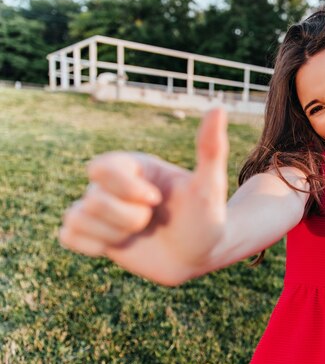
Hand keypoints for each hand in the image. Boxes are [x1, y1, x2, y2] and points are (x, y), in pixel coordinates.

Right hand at [59, 108, 229, 284]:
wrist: (200, 255)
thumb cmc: (206, 218)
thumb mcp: (210, 186)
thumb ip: (211, 148)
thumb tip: (218, 108)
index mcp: (134, 167)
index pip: (102, 167)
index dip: (125, 189)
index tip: (156, 201)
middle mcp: (113, 185)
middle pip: (93, 198)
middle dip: (127, 217)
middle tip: (151, 220)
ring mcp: (102, 210)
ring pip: (78, 219)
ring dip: (117, 235)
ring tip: (140, 233)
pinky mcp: (94, 235)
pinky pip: (68, 235)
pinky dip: (93, 245)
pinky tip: (121, 245)